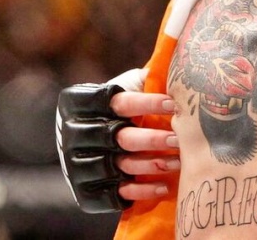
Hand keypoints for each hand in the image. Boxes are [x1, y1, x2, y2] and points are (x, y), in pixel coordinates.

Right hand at [56, 69, 178, 211]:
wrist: (86, 134)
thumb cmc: (118, 104)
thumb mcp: (125, 85)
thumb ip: (144, 78)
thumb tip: (179, 65)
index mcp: (84, 103)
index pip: (120, 103)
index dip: (147, 103)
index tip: (174, 103)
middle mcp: (77, 134)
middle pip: (120, 138)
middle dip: (153, 139)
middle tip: (179, 138)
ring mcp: (81, 163)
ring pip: (121, 165)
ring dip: (152, 164)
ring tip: (178, 160)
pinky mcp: (89, 188)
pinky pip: (116, 192)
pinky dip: (142, 190)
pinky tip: (164, 184)